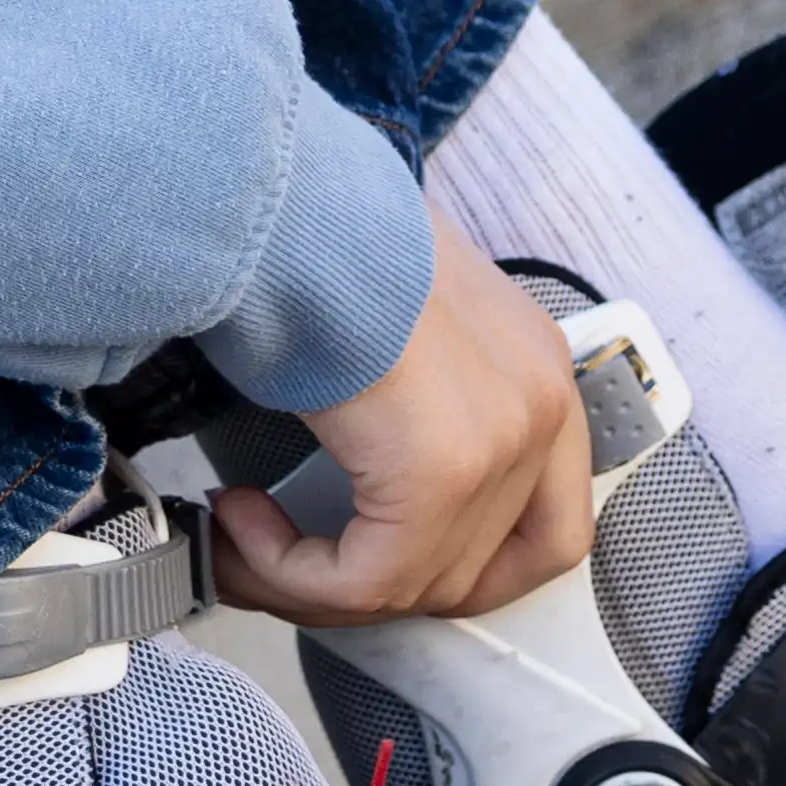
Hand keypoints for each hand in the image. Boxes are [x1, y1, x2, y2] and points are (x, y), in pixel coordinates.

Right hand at [208, 217, 595, 628]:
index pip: (546, 527)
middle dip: (363, 584)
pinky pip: (366, 582)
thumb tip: (357, 464)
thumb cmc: (314, 233)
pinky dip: (290, 572)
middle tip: (279, 557)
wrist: (282, 200)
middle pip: (473, 571)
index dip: (453, 570)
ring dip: (308, 579)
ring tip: (239, 533)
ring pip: (410, 585)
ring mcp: (501, 441)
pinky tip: (240, 518)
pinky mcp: (439, 473)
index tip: (362, 555)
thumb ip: (408, 396)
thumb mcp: (392, 316)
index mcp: (537, 367)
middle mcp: (540, 404)